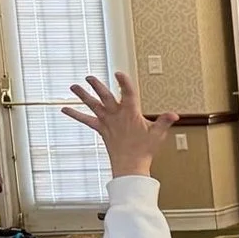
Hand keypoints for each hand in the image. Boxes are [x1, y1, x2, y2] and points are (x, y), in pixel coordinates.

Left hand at [61, 71, 180, 177]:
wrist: (130, 164)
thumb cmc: (144, 149)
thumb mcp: (158, 134)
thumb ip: (164, 122)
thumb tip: (174, 115)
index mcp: (131, 113)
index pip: (128, 94)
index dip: (124, 83)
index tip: (119, 73)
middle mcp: (116, 115)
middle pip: (105, 96)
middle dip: (97, 86)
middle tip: (89, 77)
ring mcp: (106, 122)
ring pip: (93, 105)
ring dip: (82, 95)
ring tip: (73, 86)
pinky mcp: (101, 129)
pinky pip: (86, 120)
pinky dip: (75, 114)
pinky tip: (64, 109)